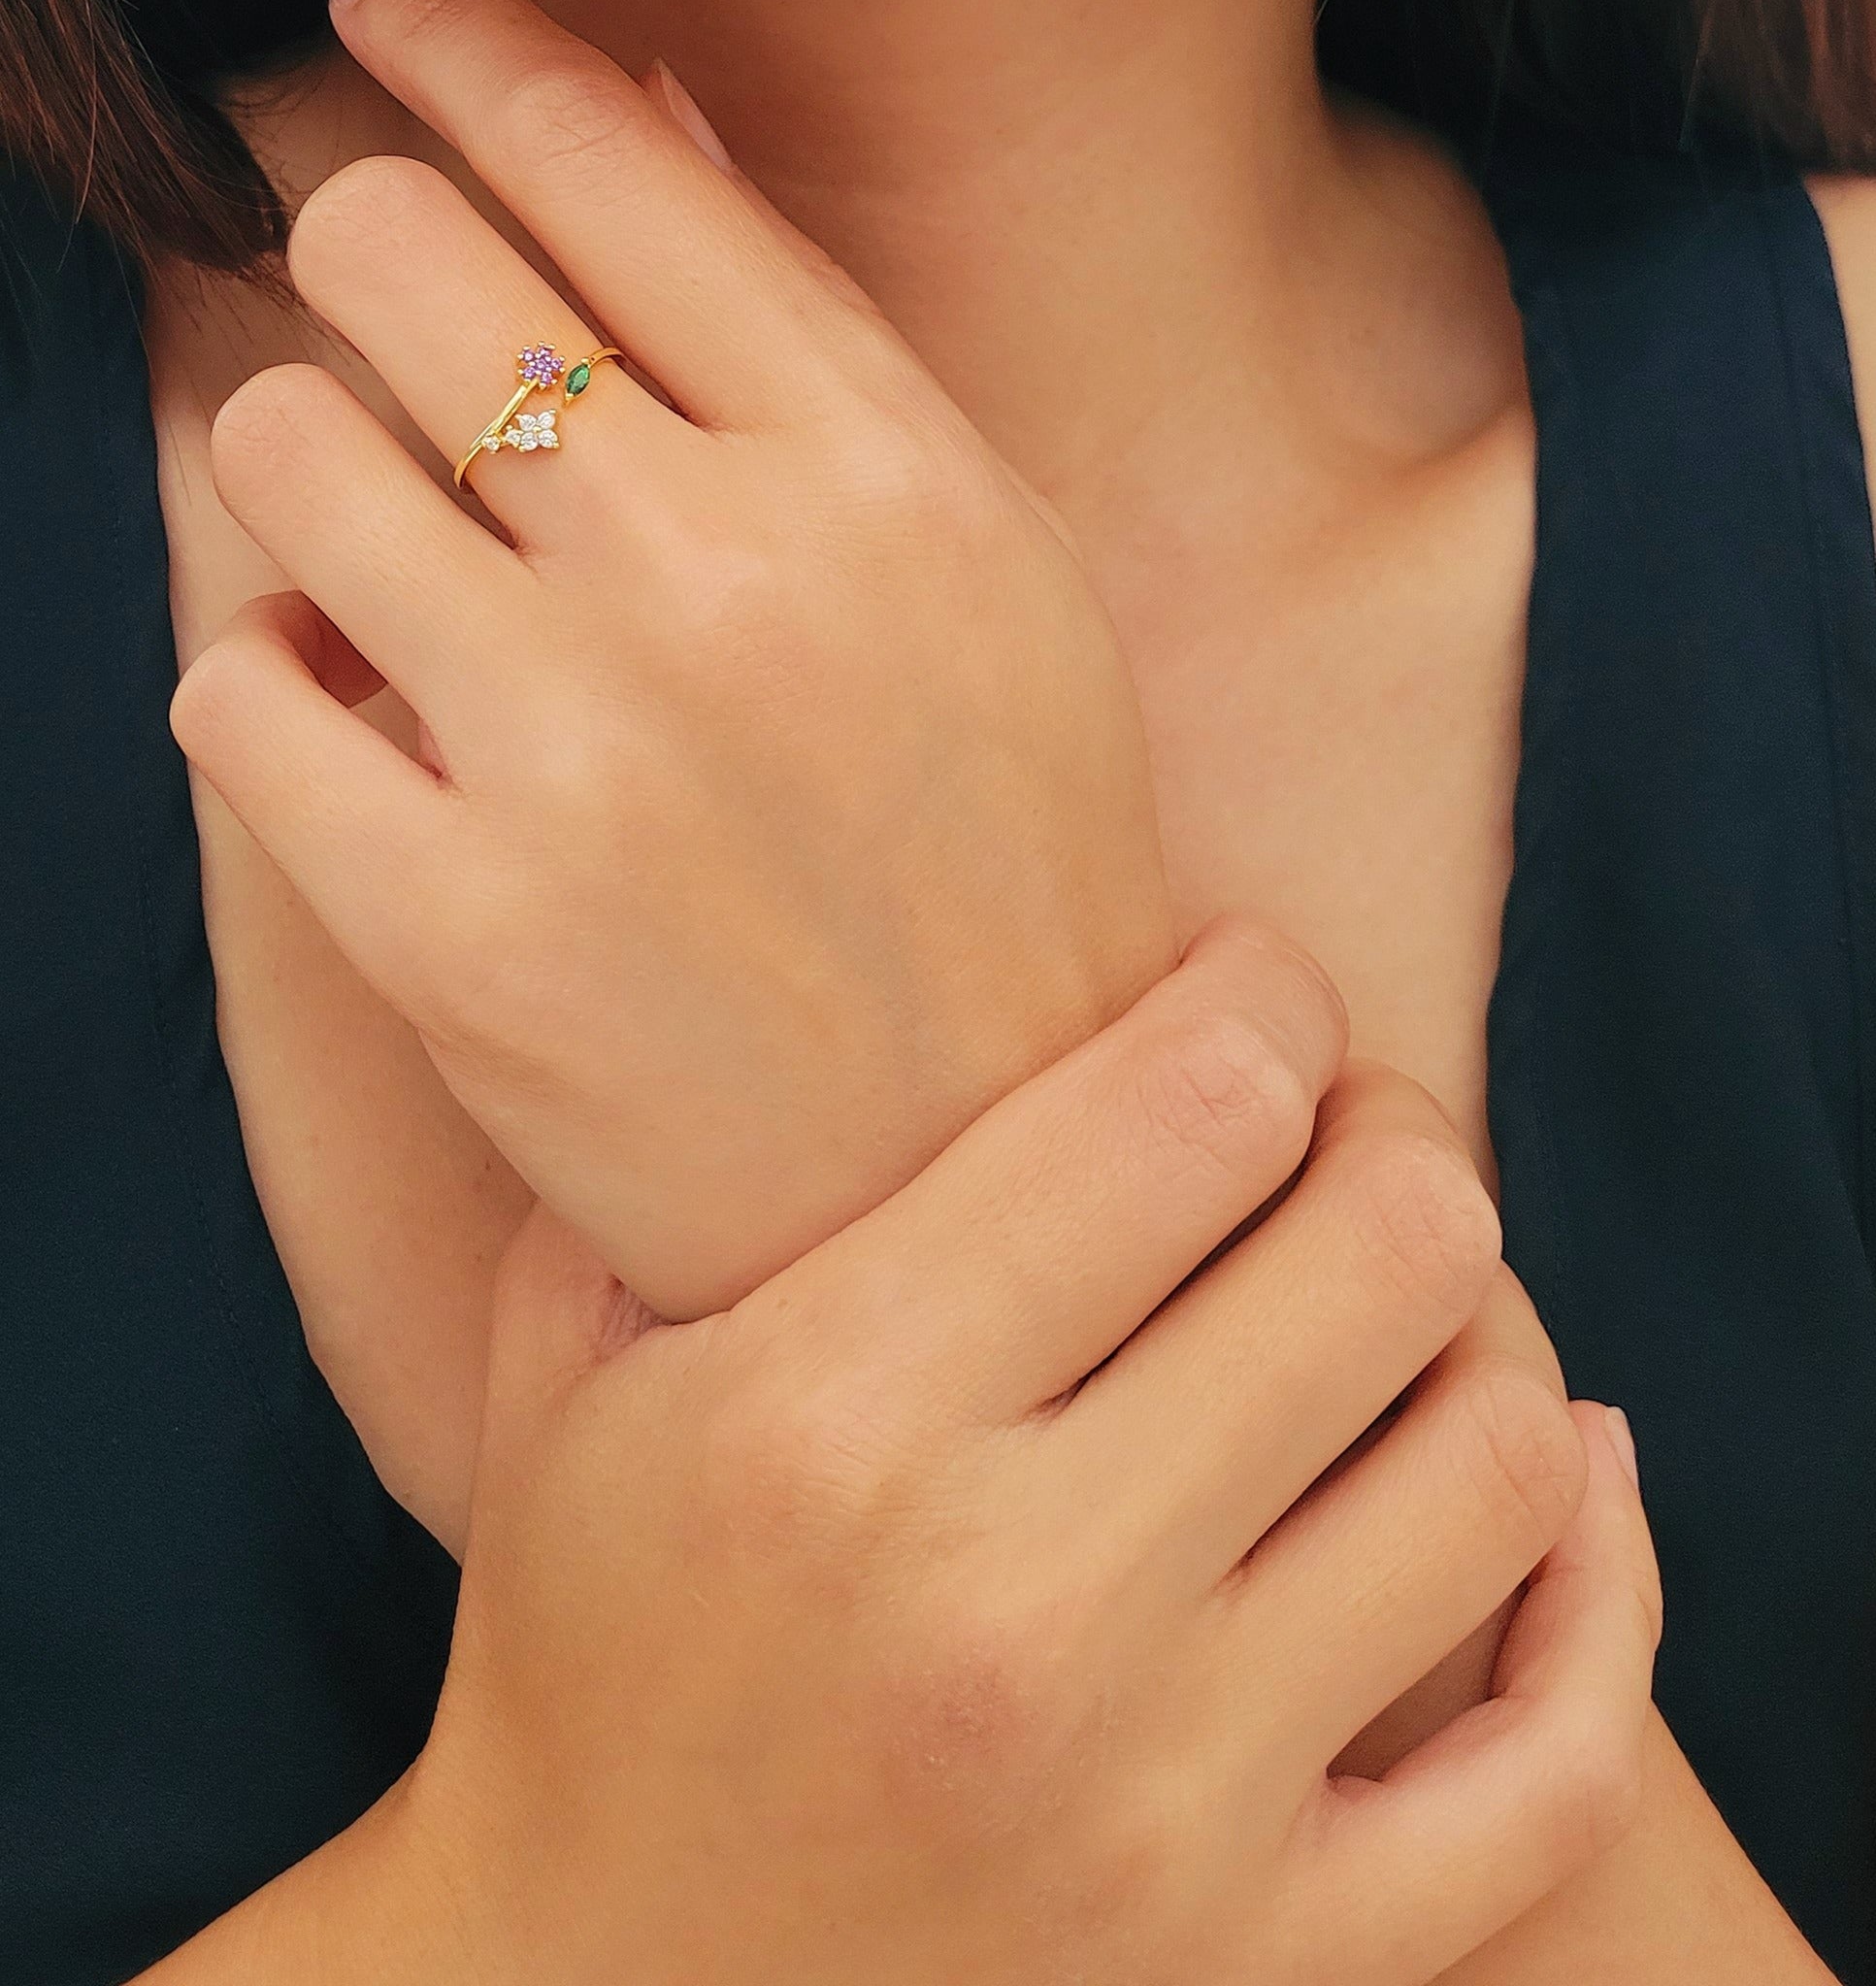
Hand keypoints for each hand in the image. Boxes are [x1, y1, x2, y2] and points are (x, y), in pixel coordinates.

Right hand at [158, 925, 1651, 1985]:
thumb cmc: (585, 1662)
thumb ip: (654, 1164)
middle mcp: (1017, 1610)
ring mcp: (1168, 1810)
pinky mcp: (1267, 1969)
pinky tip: (1557, 1486)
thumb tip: (781, 970)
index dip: (1265, 995)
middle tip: (1339, 1136)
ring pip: (1501, 1461)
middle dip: (1391, 1134)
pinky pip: (1555, 1753)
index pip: (1194, 1107)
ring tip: (1407, 1309)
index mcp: (834, 1426)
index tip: (1247, 991)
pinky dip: (1600, 1587)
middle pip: (1390, 1246)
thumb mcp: (569, 1386)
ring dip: (1485, 1336)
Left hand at [170, 0, 1175, 1317]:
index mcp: (891, 474)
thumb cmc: (999, 865)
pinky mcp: (450, 927)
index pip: (610, 157)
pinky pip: (232, 685)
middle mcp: (735, 580)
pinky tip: (383, 743)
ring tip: (407, 581)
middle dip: (366, 257)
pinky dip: (280, 690)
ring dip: (315, 484)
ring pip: (277, 443)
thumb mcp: (986, 576)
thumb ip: (811, 344)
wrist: (981, 1188)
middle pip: (395, 253)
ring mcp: (582, 755)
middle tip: (401, 335)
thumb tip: (636, 109)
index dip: (460, 37)